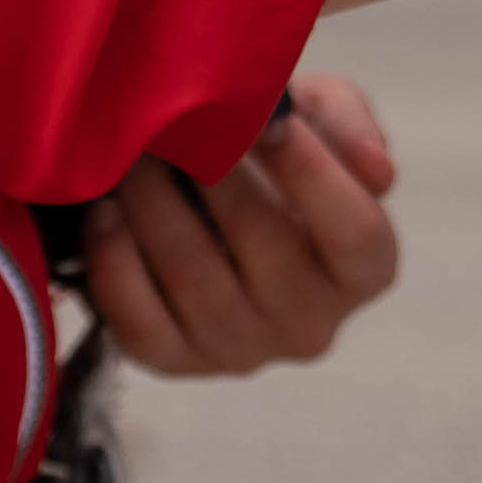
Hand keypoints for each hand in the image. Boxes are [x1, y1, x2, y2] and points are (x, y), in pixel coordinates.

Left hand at [82, 71, 401, 371]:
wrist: (217, 197)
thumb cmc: (279, 152)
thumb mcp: (325, 119)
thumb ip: (350, 128)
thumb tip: (377, 170)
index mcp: (366, 270)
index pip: (355, 232)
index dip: (311, 174)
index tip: (264, 118)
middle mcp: (312, 325)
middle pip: (266, 248)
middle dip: (216, 173)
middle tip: (180, 119)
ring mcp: (243, 352)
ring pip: (195, 280)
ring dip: (156, 207)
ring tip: (134, 154)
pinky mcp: (177, 364)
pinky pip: (139, 323)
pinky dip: (115, 262)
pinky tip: (104, 211)